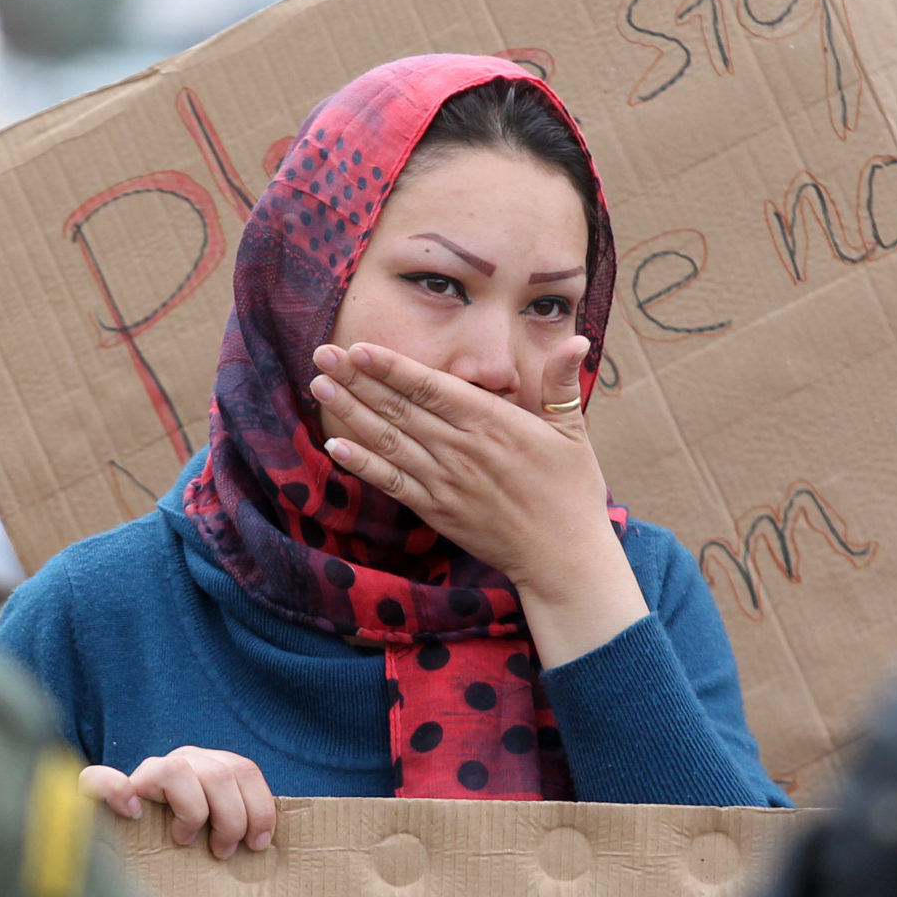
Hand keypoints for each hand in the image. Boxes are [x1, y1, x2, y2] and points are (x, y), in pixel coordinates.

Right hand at [79, 749, 276, 858]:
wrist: (128, 857)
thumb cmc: (187, 853)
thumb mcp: (220, 836)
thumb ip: (239, 826)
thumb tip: (264, 844)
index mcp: (209, 768)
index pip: (244, 769)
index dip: (259, 807)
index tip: (257, 843)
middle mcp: (179, 763)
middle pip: (219, 773)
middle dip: (231, 818)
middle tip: (222, 850)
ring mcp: (144, 773)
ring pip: (177, 771)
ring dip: (191, 811)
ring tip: (185, 839)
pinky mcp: (102, 790)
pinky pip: (101, 778)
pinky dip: (116, 790)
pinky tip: (132, 813)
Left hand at [309, 338, 648, 667]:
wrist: (562, 558)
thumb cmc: (571, 491)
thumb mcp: (573, 432)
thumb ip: (561, 384)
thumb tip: (578, 337)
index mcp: (493, 423)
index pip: (432, 387)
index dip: (392, 367)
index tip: (358, 348)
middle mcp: (462, 450)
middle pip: (400, 409)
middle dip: (357, 380)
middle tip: (322, 354)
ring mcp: (445, 482)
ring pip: (389, 441)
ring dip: (350, 412)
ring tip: (319, 387)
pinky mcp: (436, 511)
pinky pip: (391, 484)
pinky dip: (362, 465)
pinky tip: (334, 446)